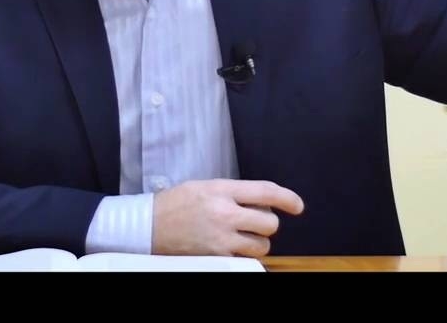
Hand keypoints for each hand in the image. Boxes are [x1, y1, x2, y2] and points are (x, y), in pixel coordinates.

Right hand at [152, 179, 304, 257]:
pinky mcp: (216, 258)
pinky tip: (233, 248)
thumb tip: (262, 200)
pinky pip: (246, 260)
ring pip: (262, 245)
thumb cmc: (175, 203)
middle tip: (256, 222)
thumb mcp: (204, 186)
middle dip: (267, 223)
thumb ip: (233, 192)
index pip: (266, 192)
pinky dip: (244, 255)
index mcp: (221, 190)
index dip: (288, 198)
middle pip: (269, 222)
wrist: (148, 226)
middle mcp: (224, 214)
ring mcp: (221, 239)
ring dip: (257, 242)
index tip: (297, 205)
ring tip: (242, 237)